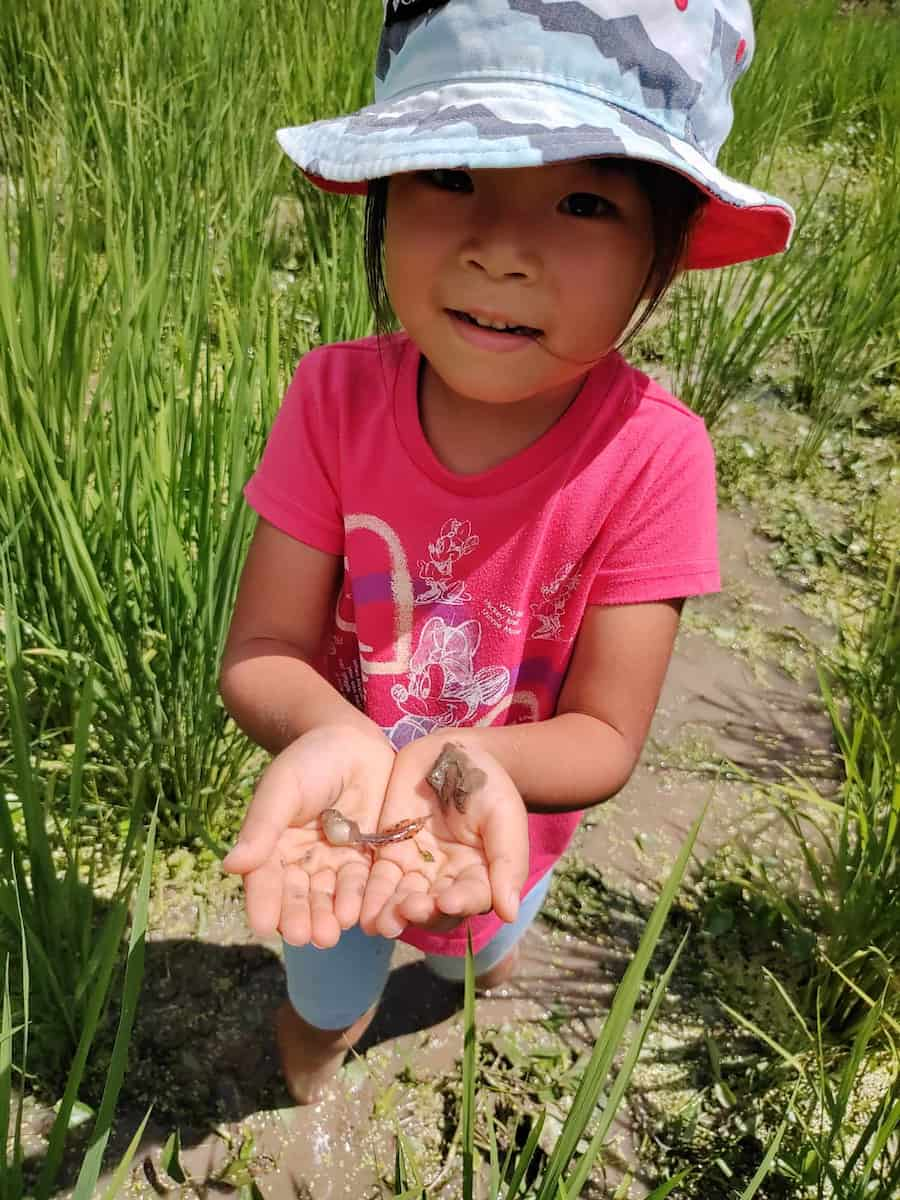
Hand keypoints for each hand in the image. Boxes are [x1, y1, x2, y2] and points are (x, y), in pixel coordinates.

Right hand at [221, 724, 393, 948]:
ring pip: (330, 897)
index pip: (265, 879)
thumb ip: (262, 826)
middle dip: (300, 917)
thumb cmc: (309, 760)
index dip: (264, 902)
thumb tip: (230, 867)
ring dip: (330, 917)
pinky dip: (362, 902)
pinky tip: (361, 916)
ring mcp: (335, 861)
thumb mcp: (282, 787)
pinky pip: (364, 885)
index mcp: (273, 845)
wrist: (355, 741)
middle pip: (298, 896)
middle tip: (303, 937)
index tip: (263, 926)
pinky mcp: (367, 859)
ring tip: (331, 933)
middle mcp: (302, 860)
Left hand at [359, 733, 529, 938]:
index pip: (473, 897)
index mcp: (482, 873)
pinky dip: (373, 897)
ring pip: (406, 902)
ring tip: (381, 922)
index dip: (461, 903)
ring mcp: (418, 870)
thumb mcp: (503, 813)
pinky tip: (364, 911)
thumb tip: (510, 913)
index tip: (447, 902)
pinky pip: (381, 882)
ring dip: (394, 914)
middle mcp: (450, 880)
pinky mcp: (391, 856)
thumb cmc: (485, 781)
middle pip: (436, 909)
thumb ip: (507, 860)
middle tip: (409, 908)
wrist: (448, 750)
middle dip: (422, 913)